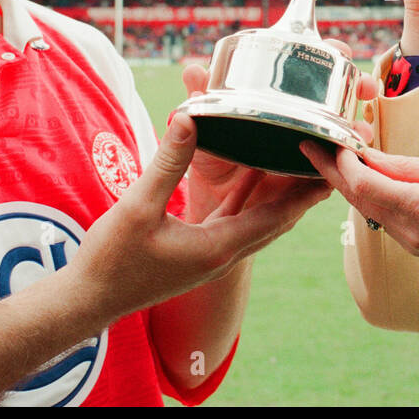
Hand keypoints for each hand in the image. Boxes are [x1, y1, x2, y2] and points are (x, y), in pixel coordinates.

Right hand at [66, 113, 331, 327]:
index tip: (331, 170)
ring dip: (279, 193)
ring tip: (301, 162)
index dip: (306, 194)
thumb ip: (167, 162)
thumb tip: (189, 118)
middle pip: (276, 219)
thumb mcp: (138, 206)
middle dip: (303, 192)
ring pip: (257, 219)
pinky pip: (233, 218)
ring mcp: (210, 254)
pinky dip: (248, 195)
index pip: (277, 217)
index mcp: (218, 247)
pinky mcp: (196, 249)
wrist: (87, 300)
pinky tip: (251, 170)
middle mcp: (222, 254)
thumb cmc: (111, 260)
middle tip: (327, 160)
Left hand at [178, 39, 376, 217]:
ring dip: (355, 134)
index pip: (310, 69)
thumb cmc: (209, 156)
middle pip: (337, 98)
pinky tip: (342, 172)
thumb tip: (194, 70)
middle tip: (365, 87)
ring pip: (341, 139)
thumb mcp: (204, 126)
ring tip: (360, 134)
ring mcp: (305, 154)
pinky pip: (326, 181)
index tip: (343, 52)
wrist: (208, 203)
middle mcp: (298, 124)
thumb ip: (199, 98)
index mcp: (277, 101)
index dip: (331, 56)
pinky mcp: (302, 187)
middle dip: (357, 88)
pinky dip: (338, 177)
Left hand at [299, 143, 418, 269]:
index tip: (325, 139)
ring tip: (330, 156)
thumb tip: (365, 157)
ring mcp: (411, 246)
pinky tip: (363, 178)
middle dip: (331, 172)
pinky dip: (368, 197)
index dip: (339, 162)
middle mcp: (409, 235)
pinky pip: (382, 219)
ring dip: (348, 184)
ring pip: (366, 211)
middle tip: (310, 145)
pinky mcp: (416, 249)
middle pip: (357, 200)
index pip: (363, 185)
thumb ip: (404, 167)